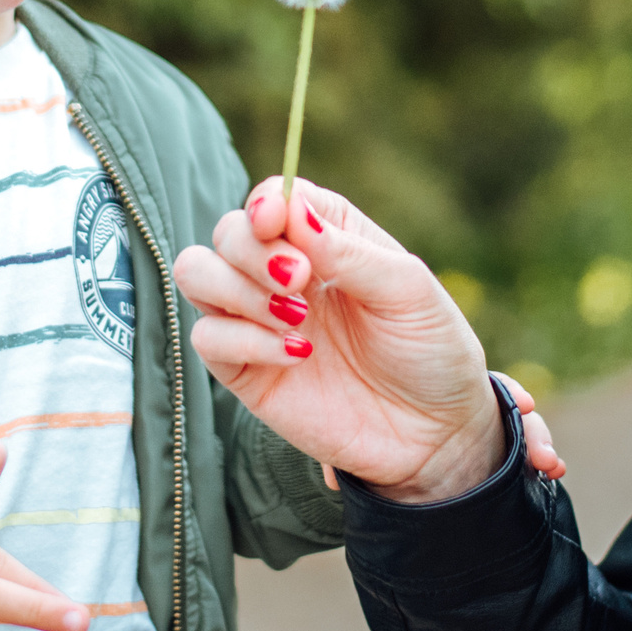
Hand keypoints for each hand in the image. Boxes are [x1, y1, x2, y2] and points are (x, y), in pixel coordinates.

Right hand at [172, 178, 564, 502]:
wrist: (435, 433)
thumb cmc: (430, 349)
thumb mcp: (408, 290)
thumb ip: (348, 250)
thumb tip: (290, 210)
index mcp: (328, 238)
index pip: (273, 197)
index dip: (266, 203)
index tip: (276, 223)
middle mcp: (284, 272)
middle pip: (227, 231)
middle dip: (253, 251)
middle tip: (301, 280)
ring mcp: (260, 320)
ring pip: (196, 274)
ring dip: (236, 288)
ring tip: (295, 315)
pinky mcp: (246, 371)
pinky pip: (207, 338)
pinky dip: (244, 340)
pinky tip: (297, 354)